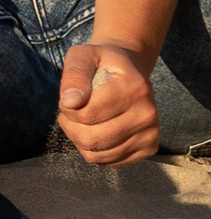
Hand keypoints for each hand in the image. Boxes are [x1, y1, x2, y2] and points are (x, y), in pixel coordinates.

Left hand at [57, 42, 160, 164]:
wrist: (130, 73)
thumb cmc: (101, 65)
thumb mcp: (83, 56)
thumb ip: (74, 74)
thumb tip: (69, 101)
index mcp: (134, 88)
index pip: (86, 113)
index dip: (67, 107)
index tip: (71, 96)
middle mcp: (147, 114)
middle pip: (91, 139)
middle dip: (71, 126)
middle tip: (73, 111)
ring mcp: (150, 134)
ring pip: (97, 154)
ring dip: (80, 139)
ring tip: (84, 120)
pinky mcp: (149, 149)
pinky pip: (107, 162)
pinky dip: (93, 150)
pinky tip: (97, 131)